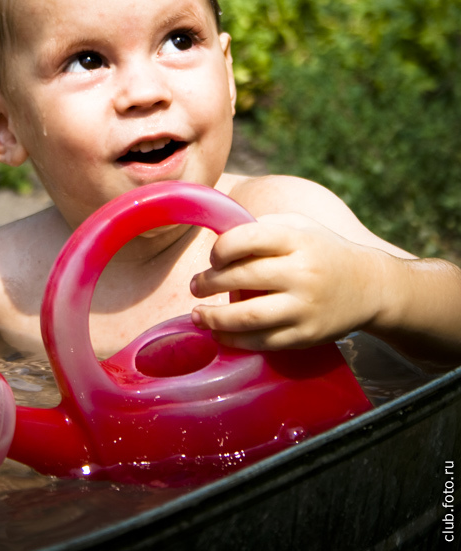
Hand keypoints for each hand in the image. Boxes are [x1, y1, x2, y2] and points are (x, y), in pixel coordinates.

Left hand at [190, 213, 384, 351]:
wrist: (370, 287)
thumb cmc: (323, 251)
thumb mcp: (299, 226)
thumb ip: (261, 227)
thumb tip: (217, 237)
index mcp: (297, 240)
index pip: (247, 238)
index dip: (221, 248)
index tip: (214, 257)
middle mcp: (302, 272)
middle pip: (243, 278)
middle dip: (209, 283)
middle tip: (196, 286)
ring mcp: (304, 307)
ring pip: (248, 317)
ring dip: (215, 318)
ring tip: (198, 314)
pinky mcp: (305, 335)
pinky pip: (262, 341)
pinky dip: (235, 340)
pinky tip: (220, 334)